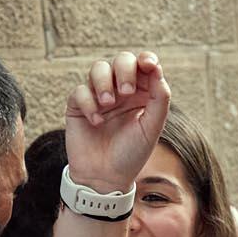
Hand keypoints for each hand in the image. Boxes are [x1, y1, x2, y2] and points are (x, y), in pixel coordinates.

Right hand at [66, 51, 170, 190]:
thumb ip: (159, 98)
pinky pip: (80, 90)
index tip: (148, 65)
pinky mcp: (78, 105)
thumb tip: (156, 69)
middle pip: (121, 60)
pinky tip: (96, 122)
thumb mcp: (152, 127)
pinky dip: (88, 102)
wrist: (105, 177)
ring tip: (108, 104)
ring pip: (98, 68)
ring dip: (104, 82)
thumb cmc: (131, 153)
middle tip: (126, 91)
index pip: (144, 65)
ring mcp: (98, 96)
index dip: (146, 59)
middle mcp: (120, 90)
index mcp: (141, 93)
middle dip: (124, 70)